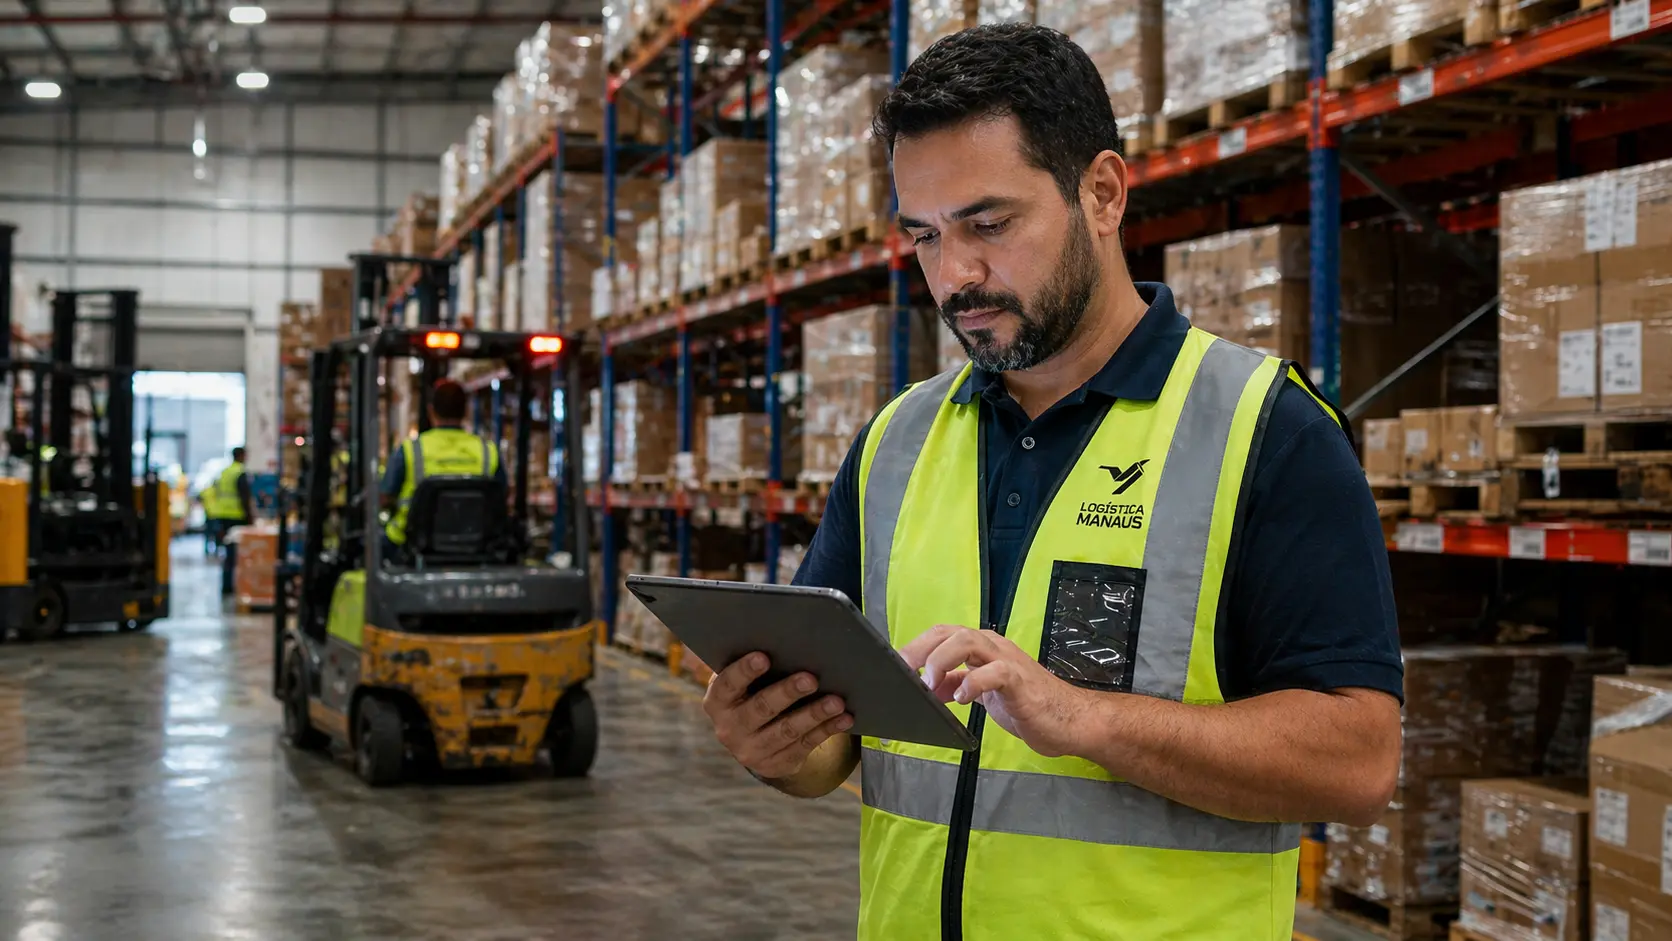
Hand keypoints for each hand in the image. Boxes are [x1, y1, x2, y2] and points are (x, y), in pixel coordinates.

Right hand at [702, 652, 853, 779]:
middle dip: (787, 692)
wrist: (752, 741)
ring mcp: (752, 751)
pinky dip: (827, 729)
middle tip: (810, 678)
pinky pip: (805, 745)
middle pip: (761, 709)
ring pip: (787, 731)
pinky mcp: (776, 764)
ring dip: (814, 714)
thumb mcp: (742, 684)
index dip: (744, 671)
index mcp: (717, 702)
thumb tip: (787, 642)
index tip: (763, 657)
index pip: (727, 685)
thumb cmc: (751, 695)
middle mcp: (730, 729)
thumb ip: (753, 668)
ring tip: (837, 701)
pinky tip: (844, 718)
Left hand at [900, 625, 1092, 758]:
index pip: (941, 634)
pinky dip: (973, 682)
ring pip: (968, 641)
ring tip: (929, 684)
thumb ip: (956, 684)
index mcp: (981, 648)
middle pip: (949, 632)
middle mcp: (992, 646)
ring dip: (941, 660)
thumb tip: (926, 687)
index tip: (894, 666)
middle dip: (920, 649)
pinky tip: (961, 698)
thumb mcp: (982, 693)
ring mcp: (1007, 660)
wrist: (1068, 719)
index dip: (915, 647)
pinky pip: (994, 672)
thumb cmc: (1027, 704)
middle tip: (902, 672)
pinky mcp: (1020, 680)